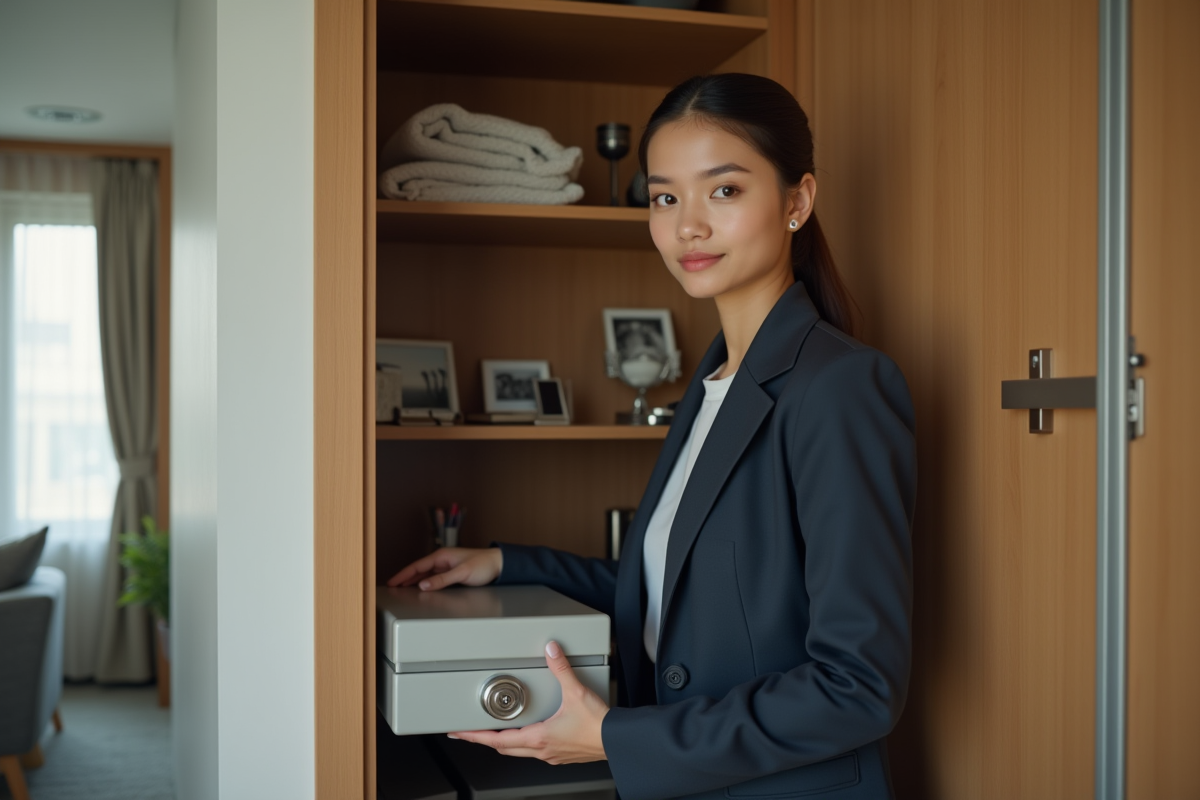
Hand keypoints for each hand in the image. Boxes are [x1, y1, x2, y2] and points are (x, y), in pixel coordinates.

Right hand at [386, 547, 502, 589]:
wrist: (498, 564)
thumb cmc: (483, 565)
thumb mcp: (462, 573)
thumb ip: (442, 579)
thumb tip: (423, 585)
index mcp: (442, 556)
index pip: (417, 566)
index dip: (403, 574)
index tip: (392, 582)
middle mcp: (442, 560)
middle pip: (418, 570)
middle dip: (404, 578)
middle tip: (392, 587)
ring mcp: (446, 566)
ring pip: (425, 574)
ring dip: (413, 580)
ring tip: (401, 588)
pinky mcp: (451, 572)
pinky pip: (433, 577)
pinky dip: (424, 582)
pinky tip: (419, 588)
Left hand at [449, 640, 608, 763]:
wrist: (617, 739)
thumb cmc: (599, 725)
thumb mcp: (575, 691)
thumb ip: (561, 668)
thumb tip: (551, 651)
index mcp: (539, 737)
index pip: (497, 739)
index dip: (475, 736)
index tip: (460, 733)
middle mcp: (542, 750)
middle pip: (504, 748)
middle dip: (485, 739)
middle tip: (471, 732)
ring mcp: (552, 754)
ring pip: (519, 751)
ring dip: (506, 742)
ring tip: (498, 729)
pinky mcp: (562, 754)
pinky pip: (536, 751)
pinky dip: (525, 742)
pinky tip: (532, 732)